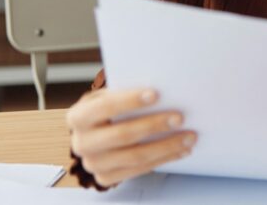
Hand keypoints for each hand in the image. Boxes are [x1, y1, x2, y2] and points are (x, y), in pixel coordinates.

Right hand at [66, 87, 196, 187]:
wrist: (92, 135)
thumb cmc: (106, 110)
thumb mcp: (107, 97)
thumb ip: (125, 92)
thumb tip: (163, 88)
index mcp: (78, 117)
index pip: (105, 106)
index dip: (130, 100)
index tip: (156, 94)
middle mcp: (82, 143)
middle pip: (123, 135)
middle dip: (154, 125)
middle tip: (179, 117)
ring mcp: (93, 163)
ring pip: (135, 156)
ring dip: (166, 146)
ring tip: (188, 136)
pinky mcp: (106, 178)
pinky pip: (139, 170)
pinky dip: (164, 159)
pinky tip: (180, 150)